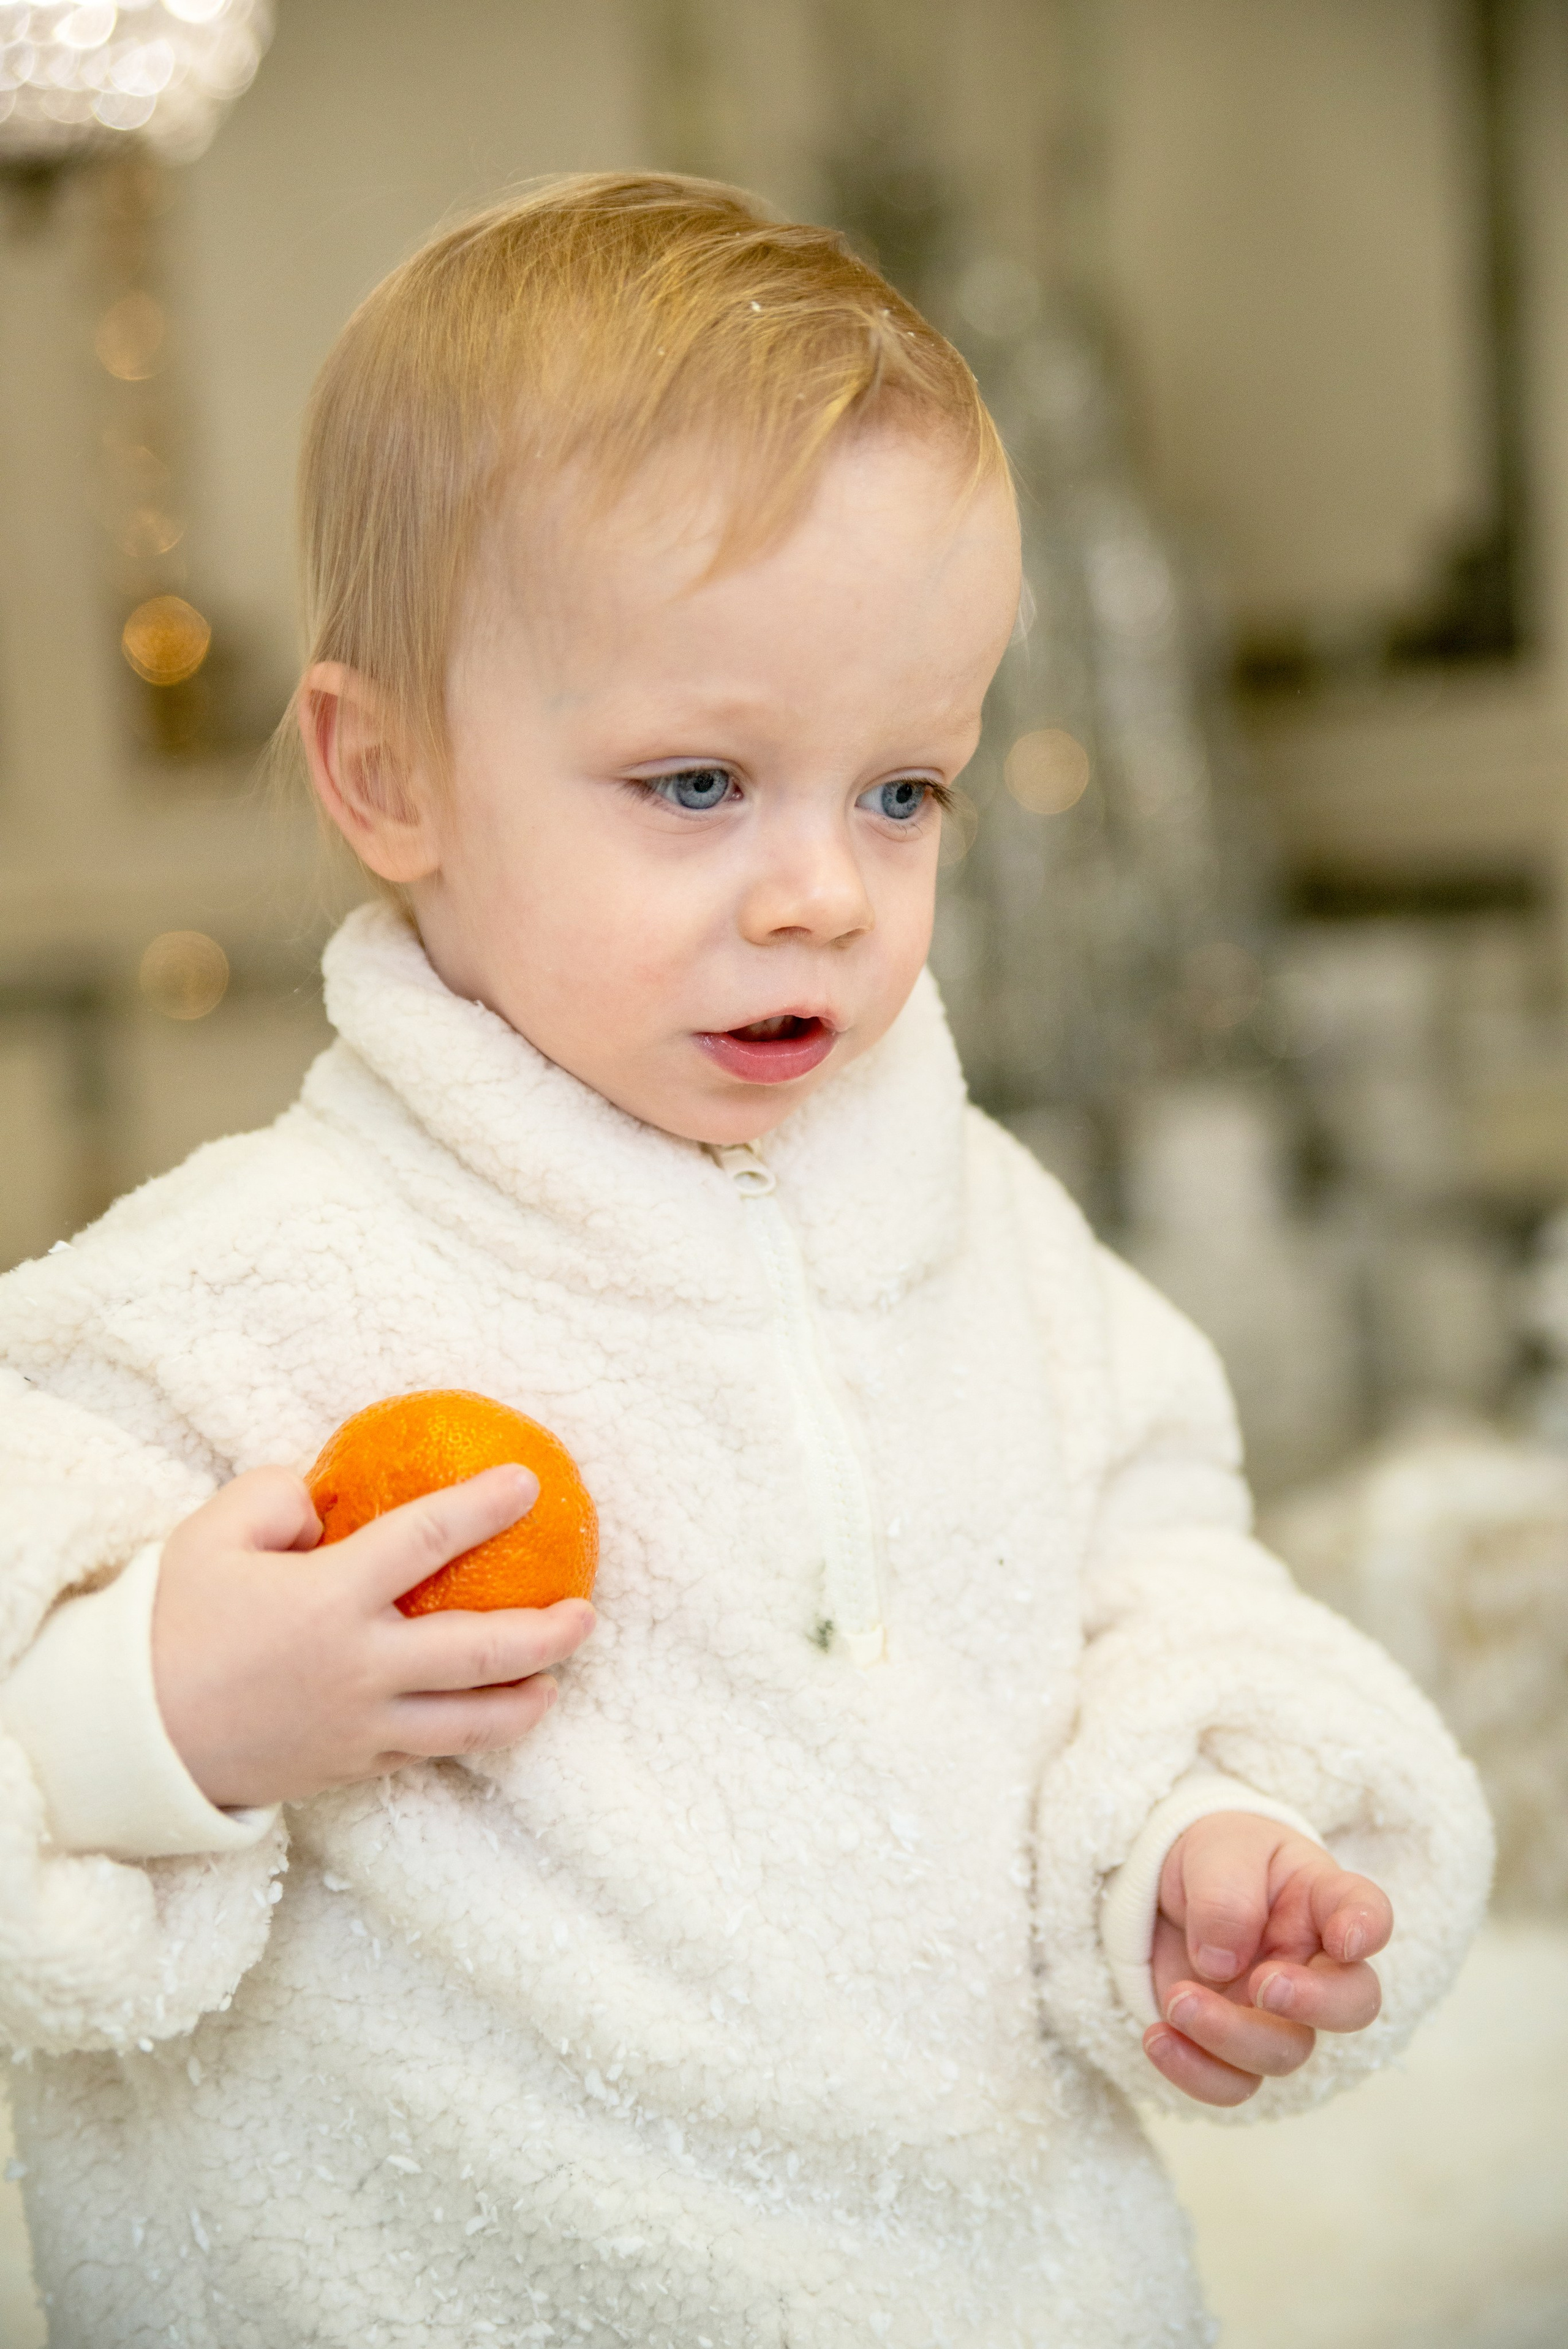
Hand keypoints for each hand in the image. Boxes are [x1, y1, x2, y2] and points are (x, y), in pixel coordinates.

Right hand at [153, 1466, 595, 1809]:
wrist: (126, 1734)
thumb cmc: (167, 1622)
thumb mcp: (214, 1533)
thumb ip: (278, 1497)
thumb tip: (328, 1504)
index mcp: (330, 1599)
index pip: (428, 1539)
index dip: (483, 1506)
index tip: (527, 1483)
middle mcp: (360, 1668)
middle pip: (481, 1651)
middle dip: (545, 1631)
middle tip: (583, 1611)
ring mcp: (359, 1728)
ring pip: (468, 1724)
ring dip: (525, 1701)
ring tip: (557, 1680)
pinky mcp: (348, 1769)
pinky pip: (423, 1754)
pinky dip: (463, 1737)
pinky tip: (484, 1719)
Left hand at [1144, 1810, 1392, 2107]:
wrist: (1165, 1887)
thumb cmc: (1213, 1859)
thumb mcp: (1214, 1850)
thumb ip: (1225, 1894)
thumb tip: (1220, 1963)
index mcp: (1320, 1899)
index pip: (1366, 1911)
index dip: (1368, 1929)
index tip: (1347, 1940)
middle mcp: (1312, 1962)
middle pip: (1351, 2004)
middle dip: (1314, 2004)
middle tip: (1263, 1985)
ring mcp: (1278, 2012)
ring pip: (1285, 2051)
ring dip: (1229, 2035)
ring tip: (1176, 2000)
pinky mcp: (1234, 2044)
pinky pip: (1234, 2083)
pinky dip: (1196, 2072)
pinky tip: (1157, 2037)